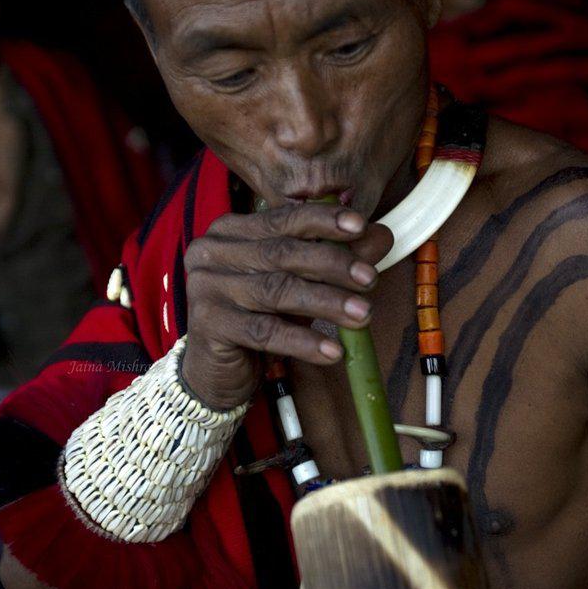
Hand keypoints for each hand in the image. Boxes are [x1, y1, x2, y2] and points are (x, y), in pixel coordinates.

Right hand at [182, 203, 391, 409]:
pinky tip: (333, 351)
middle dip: (333, 264)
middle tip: (370, 279)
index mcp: (232, 231)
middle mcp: (213, 252)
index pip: (283, 218)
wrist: (216, 370)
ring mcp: (206, 287)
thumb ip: (335, 260)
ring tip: (363, 315)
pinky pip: (264, 332)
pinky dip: (303, 341)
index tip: (361, 226)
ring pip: (276, 291)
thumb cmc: (259, 318)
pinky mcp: (209, 324)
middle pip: (282, 253)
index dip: (323, 220)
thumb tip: (382, 236)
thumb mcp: (299, 285)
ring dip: (326, 302)